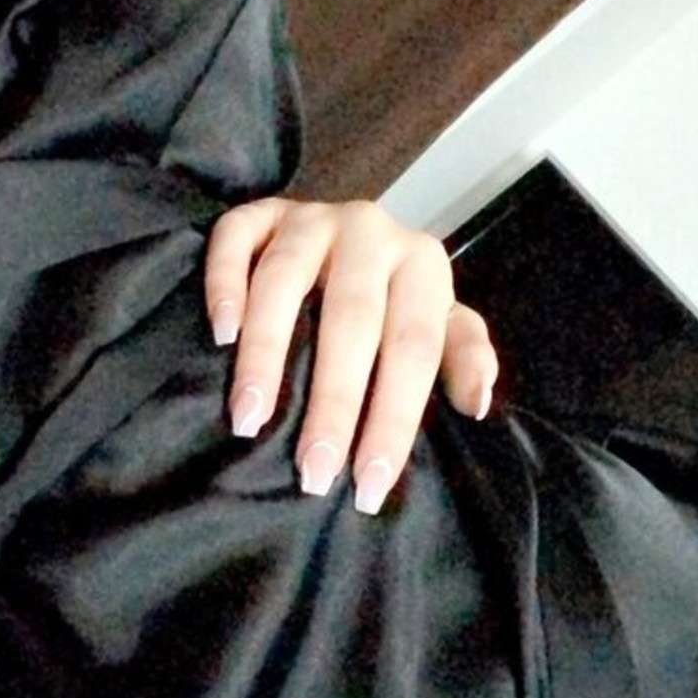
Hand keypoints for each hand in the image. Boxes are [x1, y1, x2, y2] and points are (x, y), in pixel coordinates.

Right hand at [204, 198, 497, 513]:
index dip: (393, 418)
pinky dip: (224, 285)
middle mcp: (369, 229)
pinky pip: (236, 239)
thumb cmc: (394, 297)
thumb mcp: (438, 322)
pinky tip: (221, 336)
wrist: (348, 232)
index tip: (369, 484)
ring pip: (284, 280)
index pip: (413, 347)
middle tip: (313, 471)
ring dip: (266, 354)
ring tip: (250, 420)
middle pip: (352, 320)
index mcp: (423, 262)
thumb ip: (462, 355)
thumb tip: (475, 403)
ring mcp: (310, 217)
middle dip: (333, 403)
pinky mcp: (260, 213)